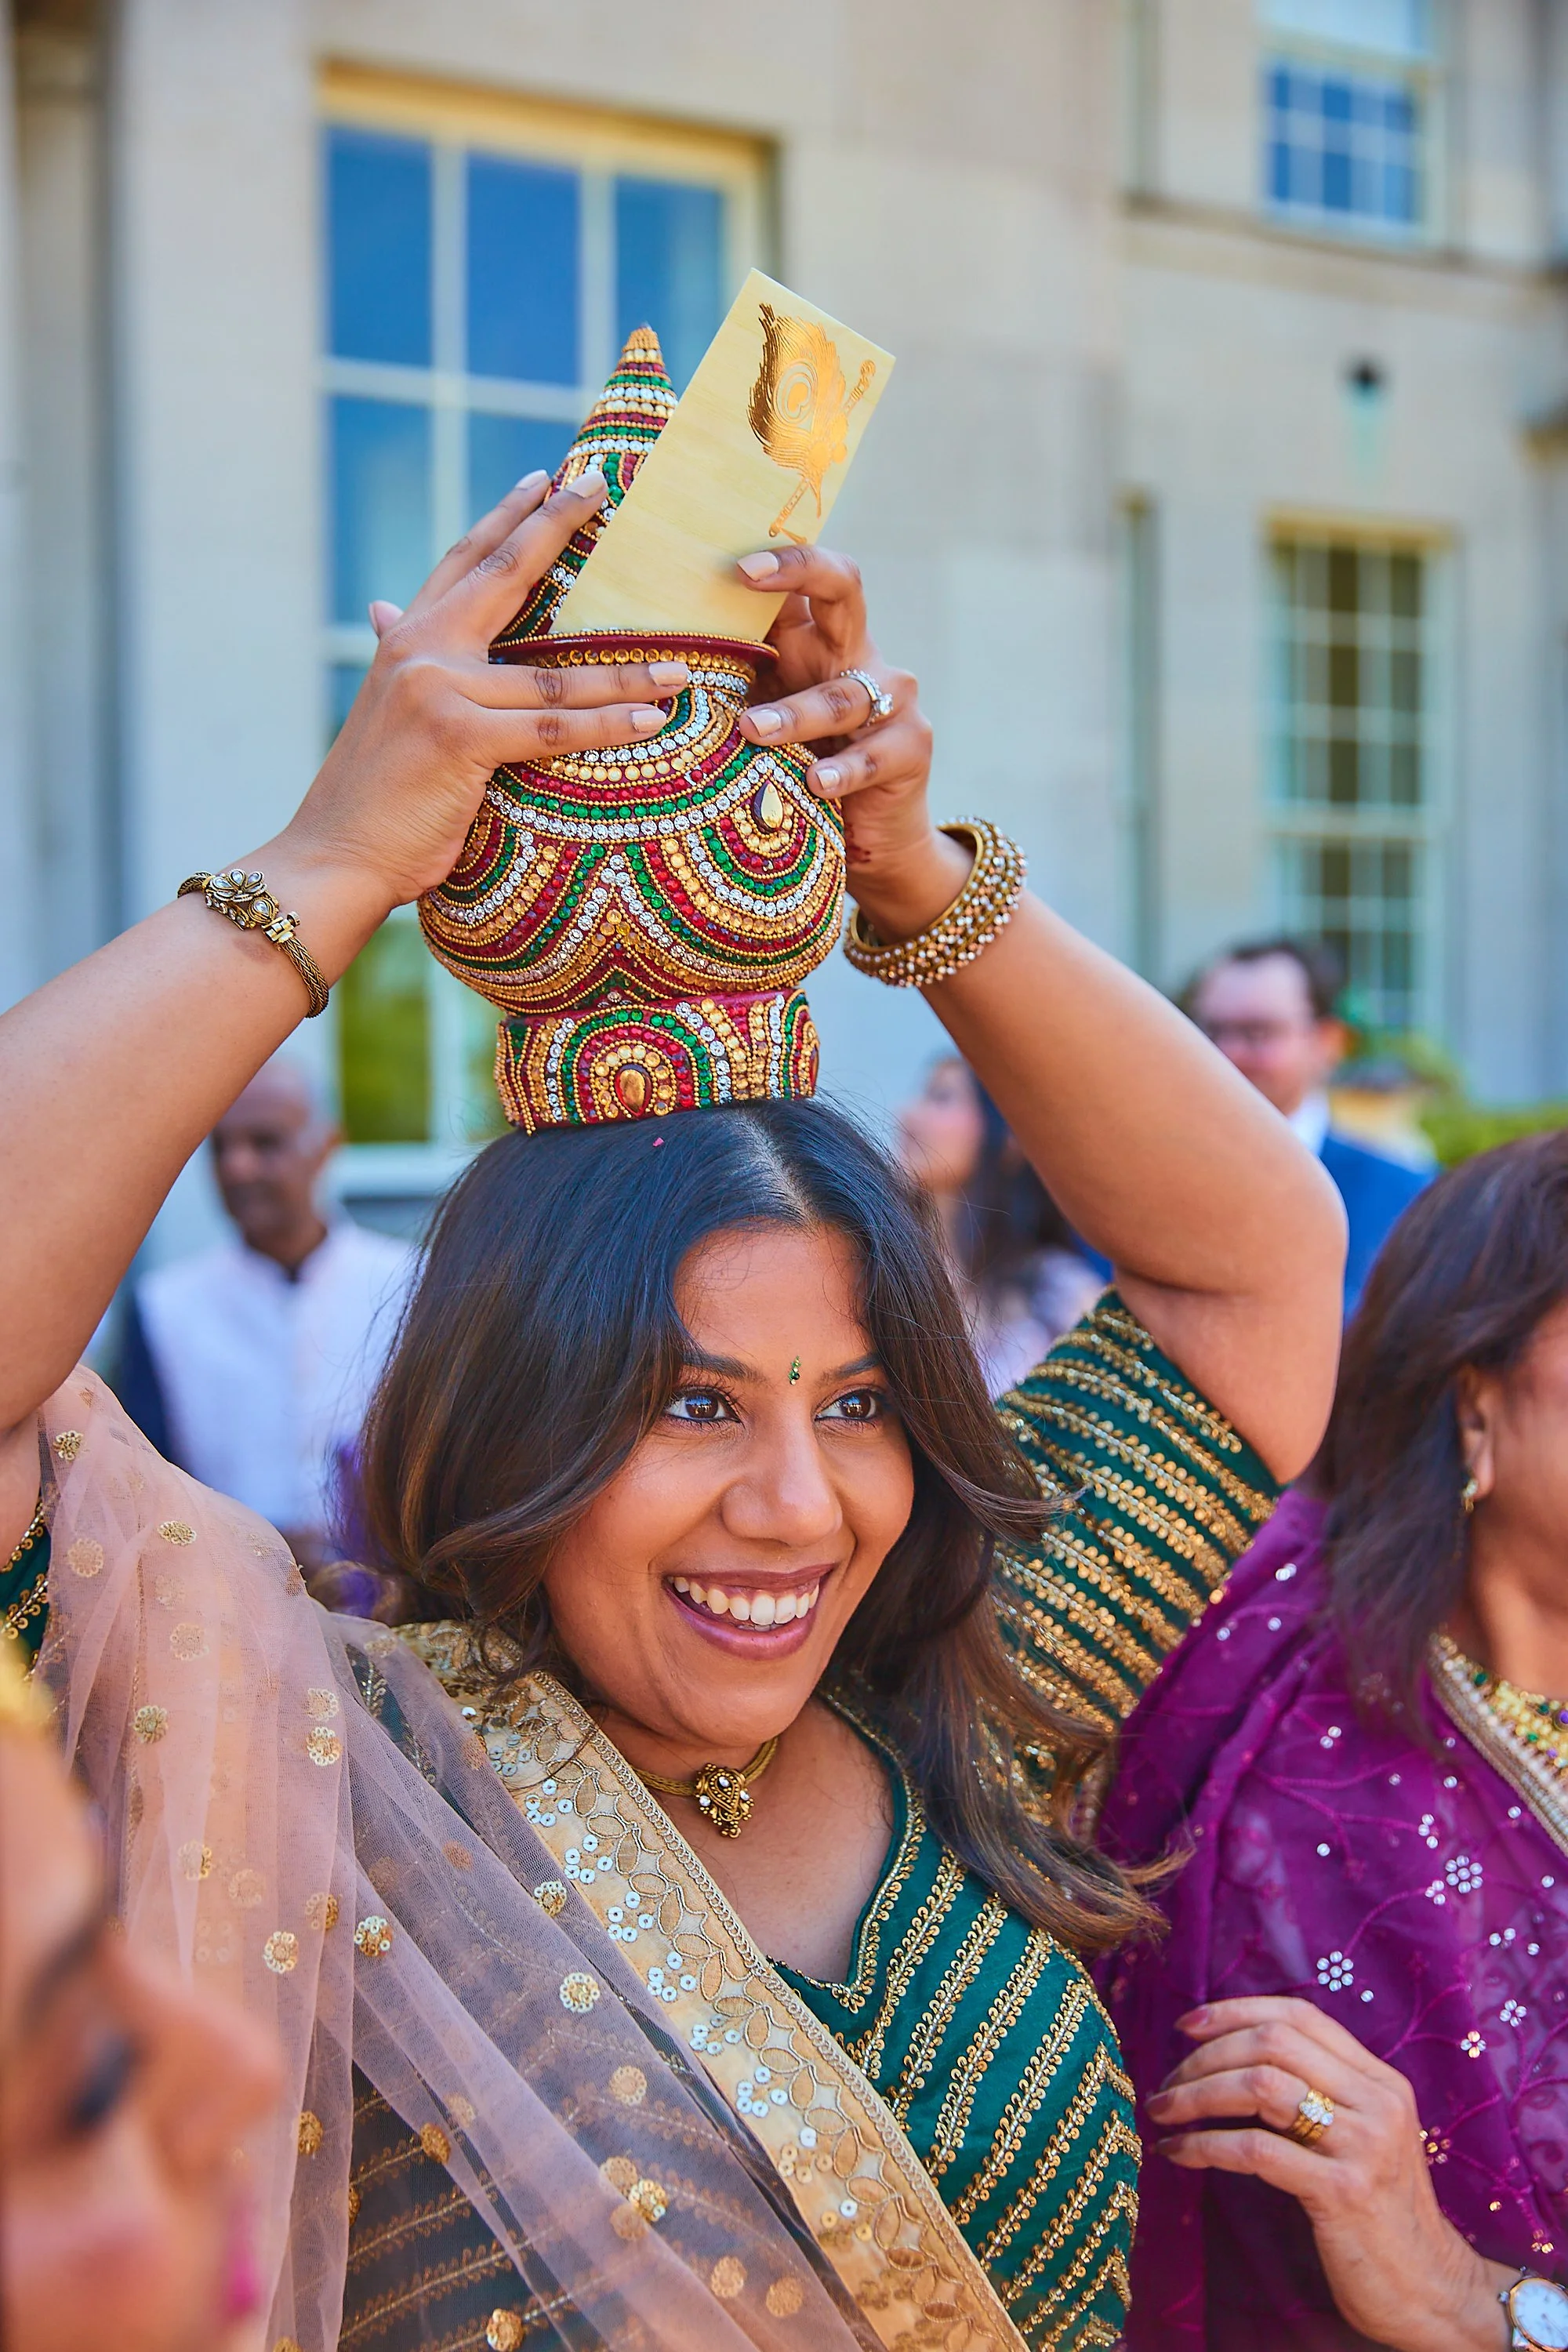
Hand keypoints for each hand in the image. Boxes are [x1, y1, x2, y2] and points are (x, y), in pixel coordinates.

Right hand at [282, 470, 690, 914]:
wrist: (335, 854)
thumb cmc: (373, 798)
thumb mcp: (390, 714)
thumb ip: (405, 663)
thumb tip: (385, 610)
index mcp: (406, 640)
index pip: (465, 561)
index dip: (506, 516)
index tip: (545, 478)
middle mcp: (420, 651)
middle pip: (504, 575)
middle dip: (555, 525)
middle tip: (602, 486)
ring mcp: (440, 691)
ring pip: (554, 675)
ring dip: (626, 671)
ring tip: (681, 664)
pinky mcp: (460, 739)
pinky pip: (553, 729)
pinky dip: (608, 724)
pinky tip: (653, 719)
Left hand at [733, 547, 946, 912]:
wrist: (867, 837)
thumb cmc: (798, 771)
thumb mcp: (759, 719)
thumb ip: (728, 687)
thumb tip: (648, 663)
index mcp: (814, 642)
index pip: (798, 581)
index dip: (770, 558)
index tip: (726, 557)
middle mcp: (855, 656)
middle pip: (842, 588)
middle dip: (800, 569)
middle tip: (745, 576)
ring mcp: (890, 699)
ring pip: (840, 695)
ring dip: (794, 713)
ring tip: (752, 730)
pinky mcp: (910, 748)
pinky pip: (873, 756)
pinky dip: (842, 771)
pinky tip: (816, 782)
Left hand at [1148, 1997, 1512, 2351]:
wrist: (1432, 2291)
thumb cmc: (1379, 2215)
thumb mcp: (1359, 2139)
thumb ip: (1317, 2094)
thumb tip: (1229, 2059)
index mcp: (1380, 2080)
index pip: (1299, 2015)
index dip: (1235, 2011)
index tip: (1187, 2025)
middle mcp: (1377, 2101)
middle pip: (1272, 2042)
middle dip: (1206, 2056)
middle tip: (1167, 2083)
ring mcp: (1364, 2144)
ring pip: (1260, 2085)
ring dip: (1196, 2094)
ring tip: (1162, 2112)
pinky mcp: (1344, 2192)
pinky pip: (1255, 2150)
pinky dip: (1205, 2145)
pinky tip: (1178, 2153)